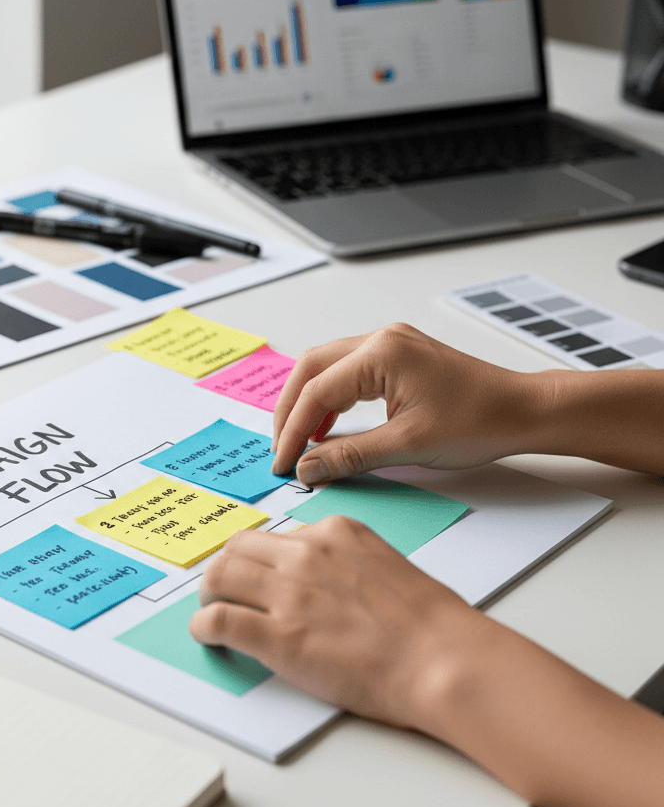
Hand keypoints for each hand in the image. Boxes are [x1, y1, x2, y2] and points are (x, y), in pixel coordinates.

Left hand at [190, 518, 489, 730]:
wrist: (442, 660)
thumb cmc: (429, 625)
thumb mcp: (383, 566)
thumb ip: (344, 565)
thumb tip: (320, 583)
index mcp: (335, 533)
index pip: (275, 536)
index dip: (259, 560)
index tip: (255, 576)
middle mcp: (306, 554)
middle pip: (237, 548)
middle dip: (225, 569)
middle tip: (222, 592)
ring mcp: (289, 594)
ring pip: (218, 577)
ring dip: (208, 594)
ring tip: (211, 611)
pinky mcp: (278, 636)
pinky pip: (218, 621)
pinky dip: (204, 628)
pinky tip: (209, 637)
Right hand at [271, 323, 538, 484]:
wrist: (522, 411)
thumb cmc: (480, 421)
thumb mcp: (407, 446)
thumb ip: (350, 455)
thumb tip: (308, 466)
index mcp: (381, 353)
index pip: (316, 391)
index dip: (293, 430)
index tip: (284, 462)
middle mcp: (381, 340)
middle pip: (311, 369)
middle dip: (291, 411)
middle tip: (283, 449)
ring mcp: (390, 345)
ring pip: (326, 368)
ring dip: (309, 404)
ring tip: (301, 442)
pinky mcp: (397, 358)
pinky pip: (348, 373)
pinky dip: (331, 400)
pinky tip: (328, 428)